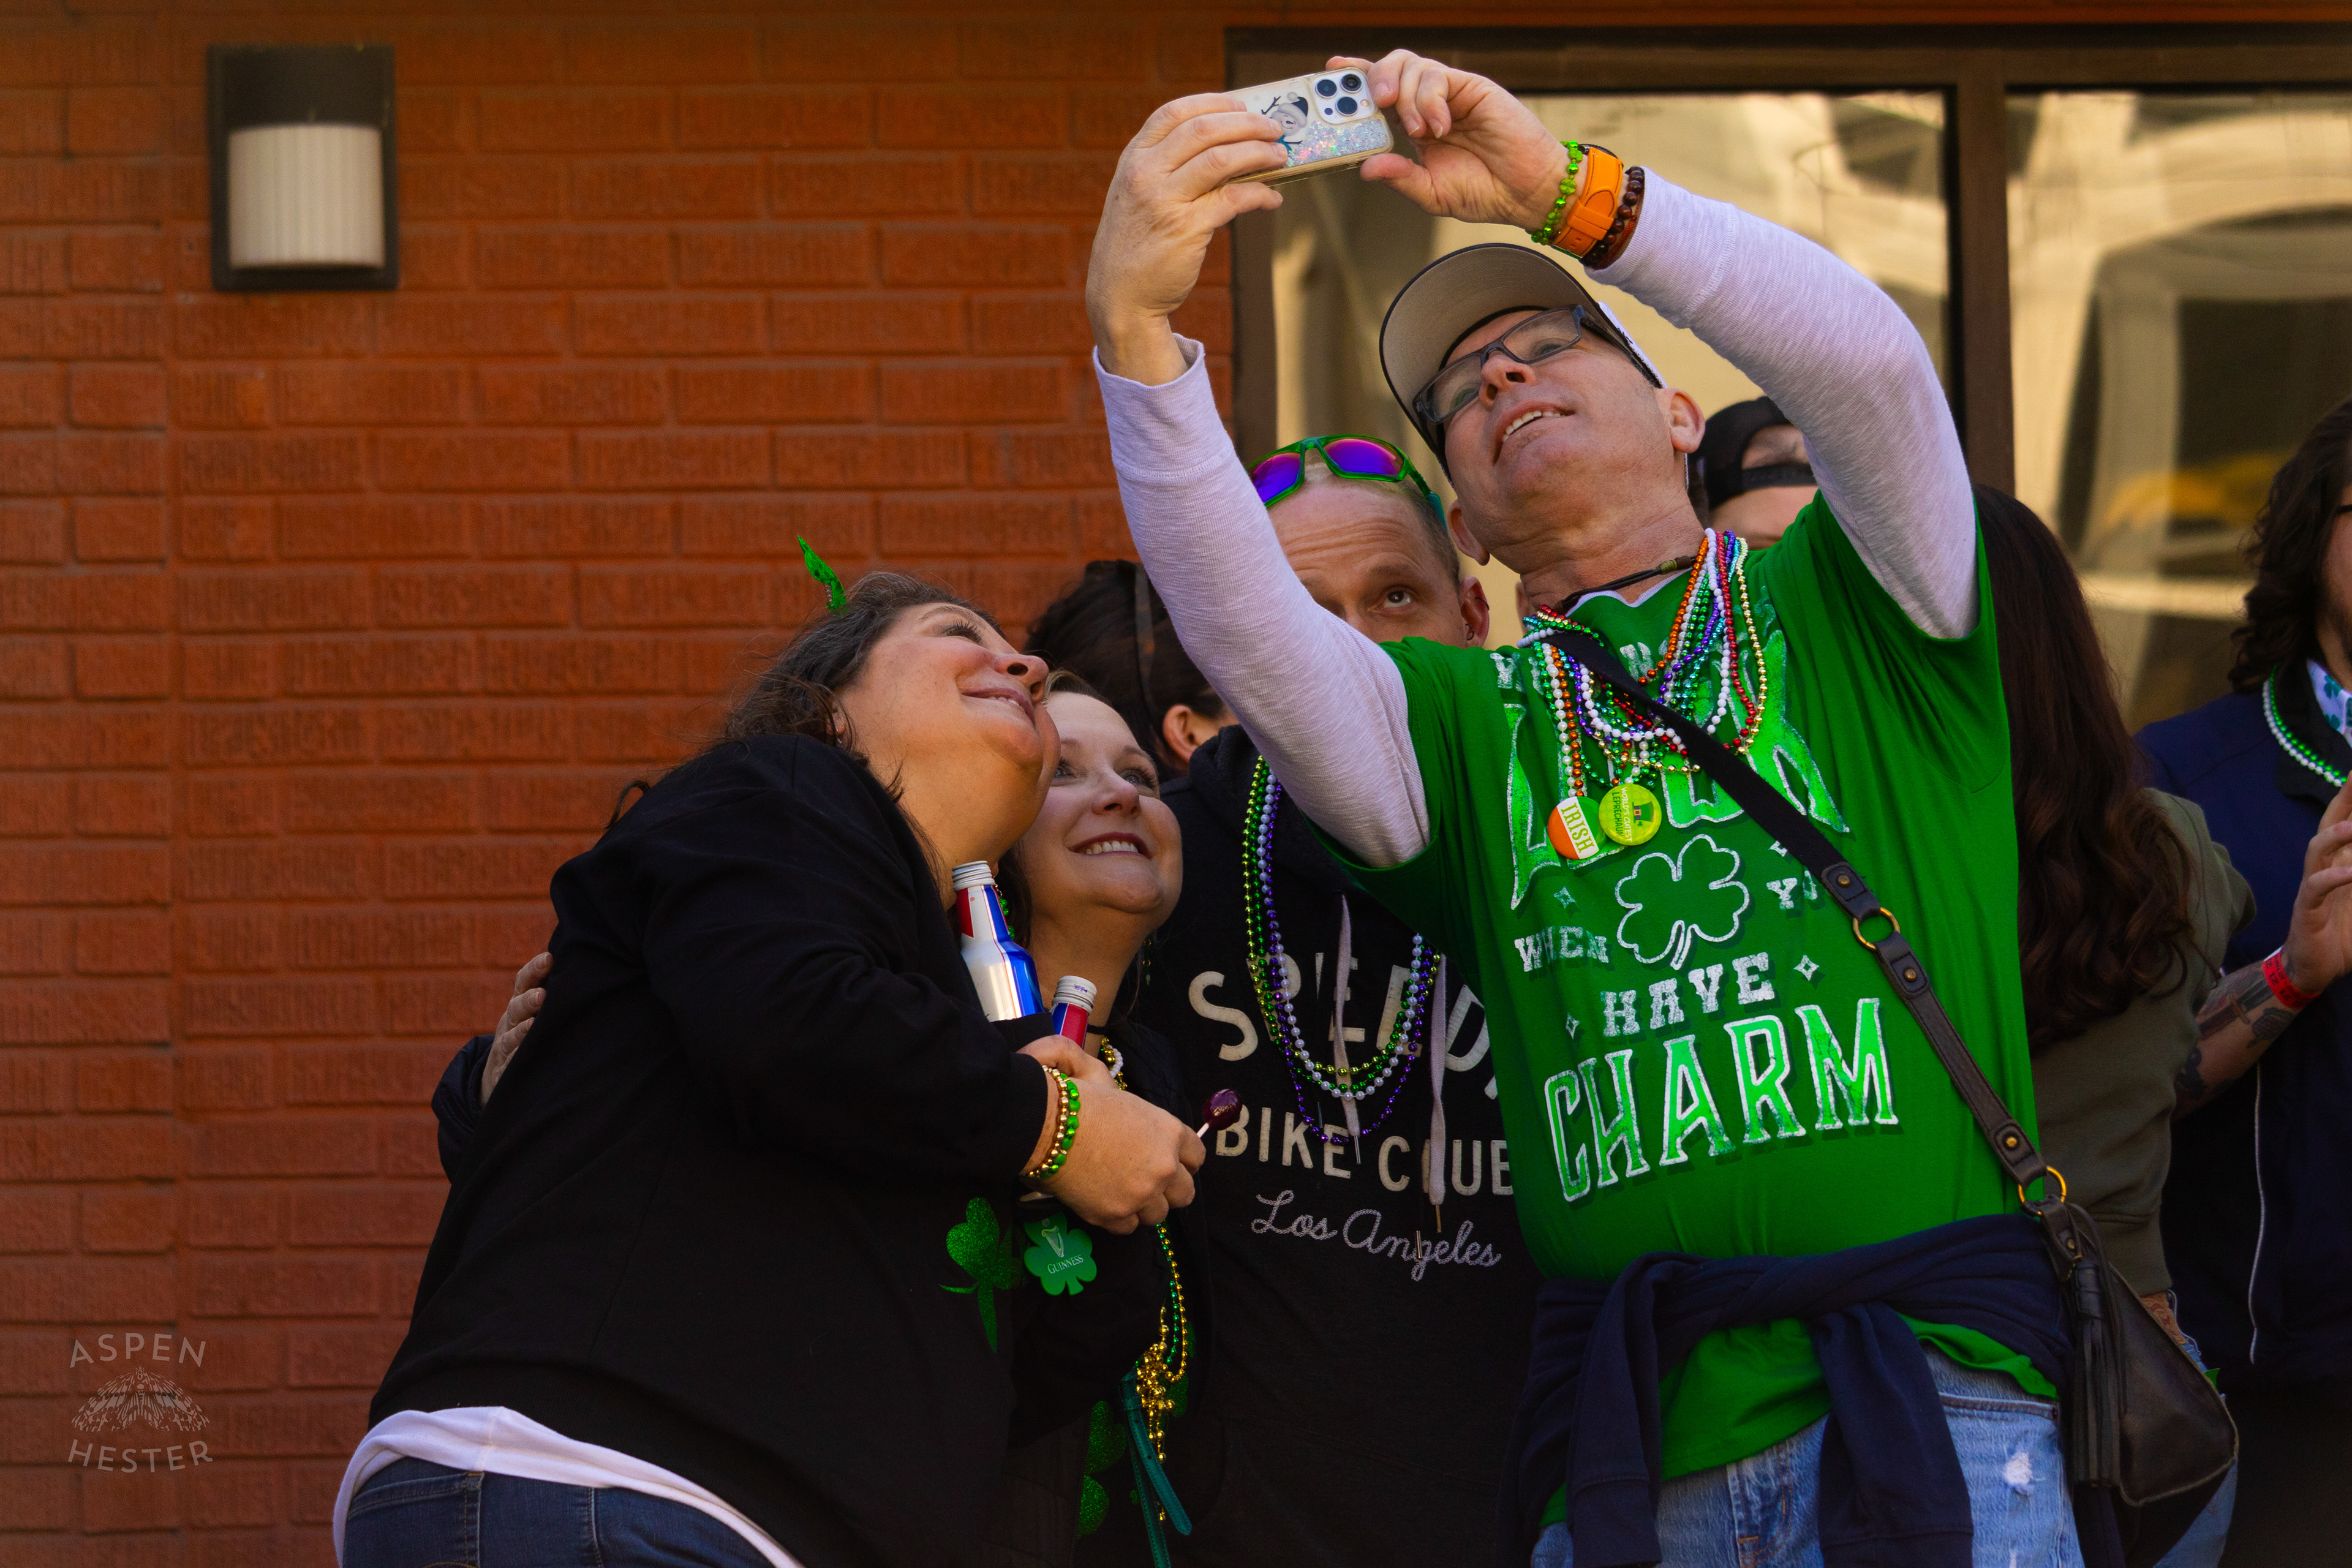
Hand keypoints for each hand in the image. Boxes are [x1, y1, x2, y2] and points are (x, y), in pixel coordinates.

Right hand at [481, 951, 550, 1104]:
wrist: (501, 1067)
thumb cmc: (530, 1027)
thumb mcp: (536, 1007)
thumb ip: (554, 989)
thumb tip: (583, 964)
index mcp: (521, 1001)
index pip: (523, 980)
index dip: (534, 969)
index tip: (549, 958)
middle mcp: (511, 1019)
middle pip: (517, 1006)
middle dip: (528, 1000)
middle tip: (542, 995)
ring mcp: (506, 1043)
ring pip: (510, 1035)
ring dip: (521, 1030)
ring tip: (533, 1025)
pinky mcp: (504, 1067)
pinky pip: (509, 1063)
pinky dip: (516, 1059)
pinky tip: (524, 1056)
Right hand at [1018, 1035, 1202, 1232]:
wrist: (1045, 1124)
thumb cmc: (1078, 1098)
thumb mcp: (1114, 1086)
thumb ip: (1133, 1104)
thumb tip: (1131, 1117)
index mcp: (1169, 1132)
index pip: (1197, 1156)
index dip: (1184, 1160)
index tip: (1172, 1162)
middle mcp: (1163, 1167)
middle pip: (1185, 1193)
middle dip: (1170, 1189)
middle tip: (1149, 1183)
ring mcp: (1140, 1195)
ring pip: (1159, 1215)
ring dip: (1144, 1206)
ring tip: (1124, 1194)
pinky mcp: (1115, 1215)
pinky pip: (1130, 1228)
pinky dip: (1120, 1218)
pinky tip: (1106, 1204)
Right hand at [1087, 93, 1286, 383]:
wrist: (1120, 295)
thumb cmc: (1137, 244)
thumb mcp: (1139, 195)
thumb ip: (1168, 168)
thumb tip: (1229, 147)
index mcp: (1134, 159)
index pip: (1174, 113)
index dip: (1213, 103)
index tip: (1242, 104)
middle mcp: (1145, 174)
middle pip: (1203, 129)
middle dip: (1246, 123)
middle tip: (1274, 128)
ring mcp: (1164, 201)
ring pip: (1221, 159)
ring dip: (1258, 153)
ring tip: (1280, 156)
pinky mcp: (1186, 229)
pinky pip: (1233, 199)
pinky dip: (1259, 194)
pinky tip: (1271, 197)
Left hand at [1339, 51, 1567, 229]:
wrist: (1527, 191)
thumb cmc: (1483, 191)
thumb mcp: (1431, 193)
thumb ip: (1399, 178)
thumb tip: (1365, 167)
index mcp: (1412, 126)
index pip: (1378, 94)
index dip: (1355, 78)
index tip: (1332, 71)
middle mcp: (1427, 103)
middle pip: (1390, 68)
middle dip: (1372, 79)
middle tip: (1374, 105)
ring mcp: (1449, 93)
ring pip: (1410, 66)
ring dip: (1405, 97)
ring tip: (1417, 132)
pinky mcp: (1470, 87)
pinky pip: (1438, 77)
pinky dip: (1430, 100)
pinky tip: (1439, 127)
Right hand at [2282, 777, 2351, 995]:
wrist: (2312, 969)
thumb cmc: (2344, 936)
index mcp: (2342, 864)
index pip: (2347, 823)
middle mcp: (2326, 868)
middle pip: (2330, 825)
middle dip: (2344, 801)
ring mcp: (2313, 887)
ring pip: (2317, 851)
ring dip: (2336, 836)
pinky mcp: (2307, 910)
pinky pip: (2315, 888)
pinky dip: (2332, 878)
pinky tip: (2349, 873)